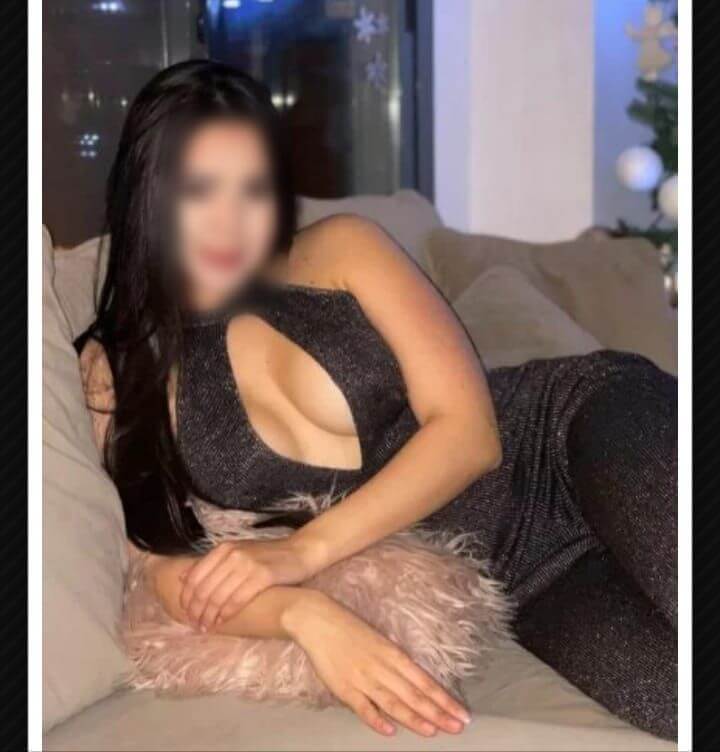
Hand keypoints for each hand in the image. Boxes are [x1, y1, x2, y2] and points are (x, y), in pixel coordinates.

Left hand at [179, 539, 310, 630]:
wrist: (300, 551)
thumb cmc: (267, 555)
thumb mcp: (238, 552)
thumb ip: (213, 563)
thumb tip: (181, 577)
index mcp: (224, 548)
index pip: (195, 576)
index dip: (187, 598)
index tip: (185, 613)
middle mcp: (233, 554)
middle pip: (204, 589)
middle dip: (196, 611)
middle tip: (195, 625)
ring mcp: (248, 564)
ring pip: (218, 596)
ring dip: (209, 616)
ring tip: (206, 628)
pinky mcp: (262, 576)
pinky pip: (237, 600)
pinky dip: (226, 614)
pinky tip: (222, 622)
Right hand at [284, 592, 470, 737]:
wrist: (317, 619)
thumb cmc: (349, 627)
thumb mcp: (378, 640)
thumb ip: (394, 662)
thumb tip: (414, 682)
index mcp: (392, 653)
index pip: (424, 681)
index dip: (443, 698)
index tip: (461, 712)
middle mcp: (381, 667)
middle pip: (414, 694)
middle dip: (437, 713)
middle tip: (457, 727)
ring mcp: (362, 678)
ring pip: (393, 702)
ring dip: (414, 718)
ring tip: (433, 731)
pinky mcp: (343, 687)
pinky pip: (363, 707)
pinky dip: (376, 720)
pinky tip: (390, 731)